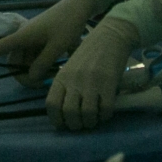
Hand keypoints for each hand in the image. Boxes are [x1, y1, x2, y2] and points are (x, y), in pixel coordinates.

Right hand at [0, 0, 99, 82]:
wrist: (79, 6)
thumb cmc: (67, 24)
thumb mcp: (57, 47)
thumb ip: (42, 64)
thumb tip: (30, 77)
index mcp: (22, 36)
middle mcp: (23, 37)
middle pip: (14, 61)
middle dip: (24, 74)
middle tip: (43, 82)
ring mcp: (31, 39)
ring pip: (25, 61)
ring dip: (36, 69)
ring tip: (56, 67)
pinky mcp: (39, 40)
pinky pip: (34, 56)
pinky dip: (42, 62)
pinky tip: (58, 60)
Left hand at [48, 14, 137, 130]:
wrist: (110, 36)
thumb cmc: (88, 54)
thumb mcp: (70, 68)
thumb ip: (65, 87)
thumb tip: (63, 113)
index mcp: (62, 77)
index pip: (51, 104)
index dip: (56, 119)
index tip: (63, 124)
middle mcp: (74, 80)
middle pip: (69, 113)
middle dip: (75, 125)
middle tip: (81, 124)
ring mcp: (92, 82)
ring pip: (87, 114)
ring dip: (90, 122)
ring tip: (93, 120)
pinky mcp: (109, 83)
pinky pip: (105, 109)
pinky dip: (105, 116)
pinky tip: (105, 113)